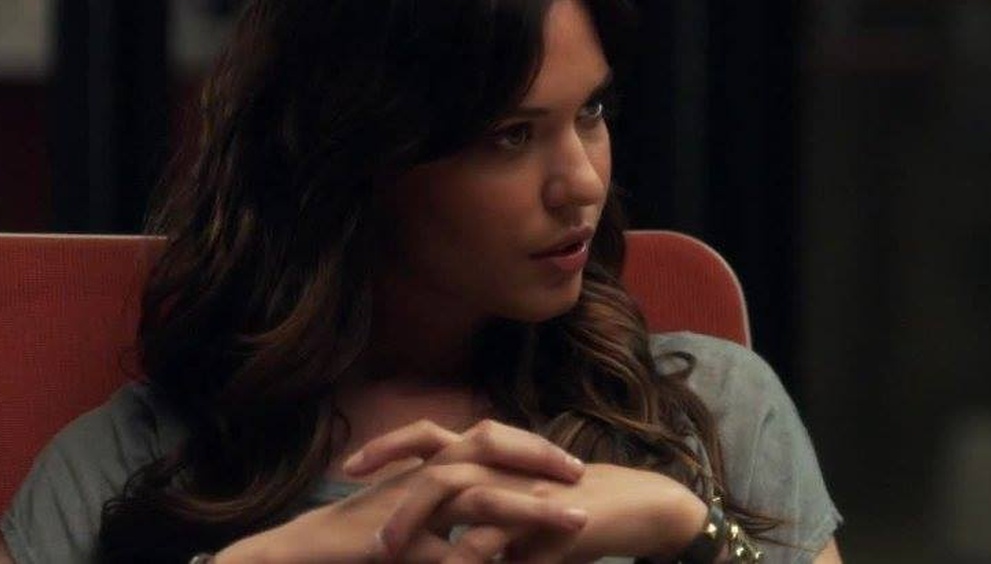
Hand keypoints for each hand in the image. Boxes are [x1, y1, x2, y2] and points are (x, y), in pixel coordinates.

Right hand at [217, 419, 588, 562]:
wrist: (301, 551)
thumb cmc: (358, 539)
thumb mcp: (418, 526)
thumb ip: (454, 522)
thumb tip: (496, 532)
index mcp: (429, 464)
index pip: (487, 440)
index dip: (528, 448)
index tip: (568, 464)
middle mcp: (422, 471)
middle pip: (489, 444)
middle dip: (539, 456)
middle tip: (581, 473)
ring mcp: (411, 499)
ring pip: (482, 491)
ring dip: (533, 506)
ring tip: (576, 518)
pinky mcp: (400, 536)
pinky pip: (453, 540)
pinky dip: (489, 551)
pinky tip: (519, 563)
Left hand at [365, 427, 707, 563]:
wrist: (641, 507)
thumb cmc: (580, 513)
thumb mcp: (523, 517)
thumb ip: (485, 526)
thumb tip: (452, 546)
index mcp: (495, 458)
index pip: (432, 439)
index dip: (390, 446)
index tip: (350, 466)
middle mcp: (505, 464)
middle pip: (437, 458)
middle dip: (390, 478)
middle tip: (351, 498)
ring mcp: (524, 487)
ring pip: (460, 491)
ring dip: (418, 521)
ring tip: (386, 552)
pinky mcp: (545, 516)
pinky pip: (497, 536)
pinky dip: (466, 557)